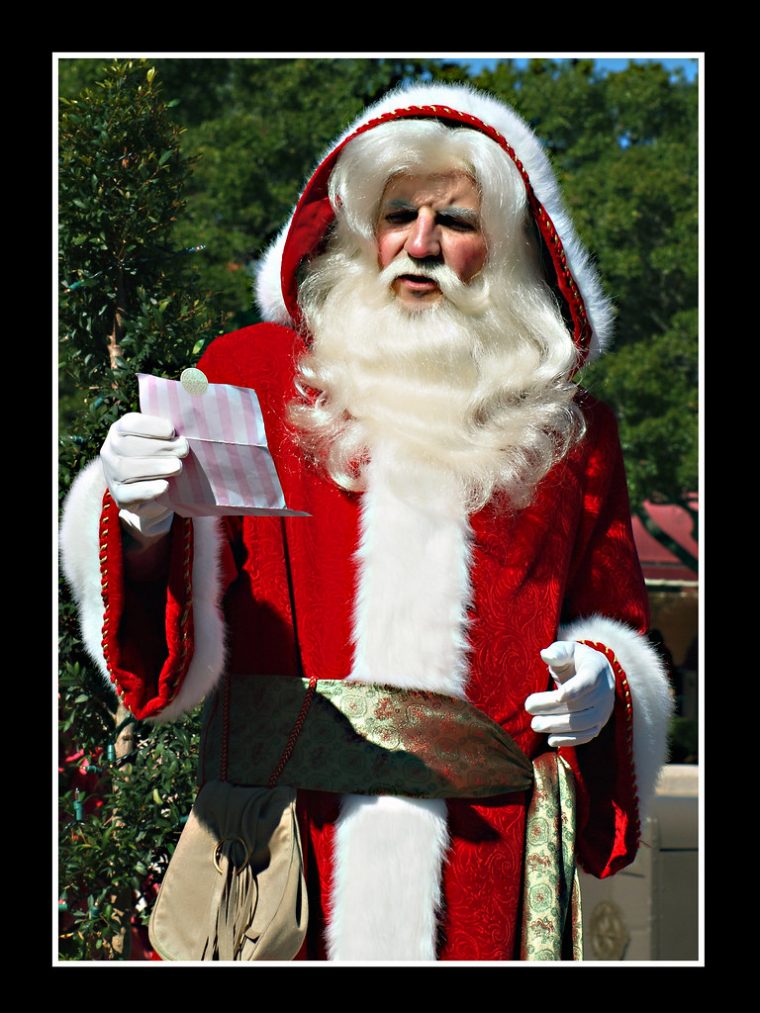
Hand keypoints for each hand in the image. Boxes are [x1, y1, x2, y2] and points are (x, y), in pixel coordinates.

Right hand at [100, 413, 188, 542]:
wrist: (153, 491)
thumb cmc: (160, 457)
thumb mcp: (161, 441)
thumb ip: (167, 434)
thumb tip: (182, 434)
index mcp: (119, 430)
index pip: (130, 424)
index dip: (151, 427)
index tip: (172, 431)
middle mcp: (110, 450)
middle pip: (128, 446)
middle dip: (159, 447)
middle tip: (183, 450)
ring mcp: (111, 474)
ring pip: (126, 469)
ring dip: (155, 467)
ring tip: (178, 467)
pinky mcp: (118, 496)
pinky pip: (129, 493)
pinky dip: (147, 490)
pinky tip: (165, 486)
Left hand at [524, 641, 614, 746]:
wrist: (596, 674)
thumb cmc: (575, 660)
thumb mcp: (567, 650)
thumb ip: (557, 652)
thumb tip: (546, 655)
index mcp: (596, 669)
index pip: (588, 681)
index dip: (574, 690)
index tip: (557, 696)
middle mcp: (604, 692)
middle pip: (580, 704)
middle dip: (553, 708)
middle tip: (529, 707)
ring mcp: (603, 710)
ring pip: (583, 723)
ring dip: (558, 726)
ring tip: (535, 724)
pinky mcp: (599, 724)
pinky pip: (586, 735)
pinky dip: (569, 740)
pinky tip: (550, 740)